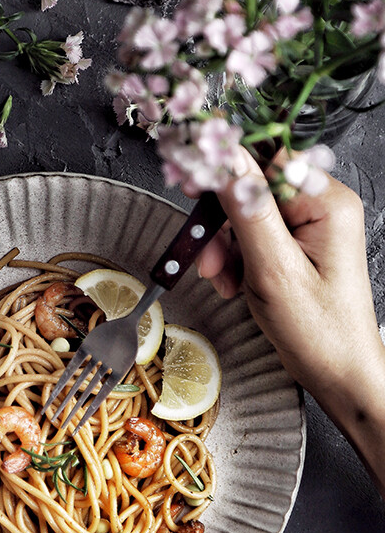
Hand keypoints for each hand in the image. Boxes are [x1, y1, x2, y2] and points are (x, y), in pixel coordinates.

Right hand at [197, 147, 384, 493]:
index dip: (226, 177)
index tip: (197, 194)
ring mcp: (307, 229)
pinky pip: (251, 239)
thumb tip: (225, 162)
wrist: (336, 370)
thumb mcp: (273, 267)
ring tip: (224, 280)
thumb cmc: (318, 328)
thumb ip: (247, 211)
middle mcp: (320, 207)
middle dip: (223, 227)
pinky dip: (234, 261)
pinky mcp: (294, 248)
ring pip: (245, 218)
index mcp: (326, 202)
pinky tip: (232, 283)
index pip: (266, 163)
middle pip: (251, 192)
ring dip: (225, 249)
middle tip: (210, 260)